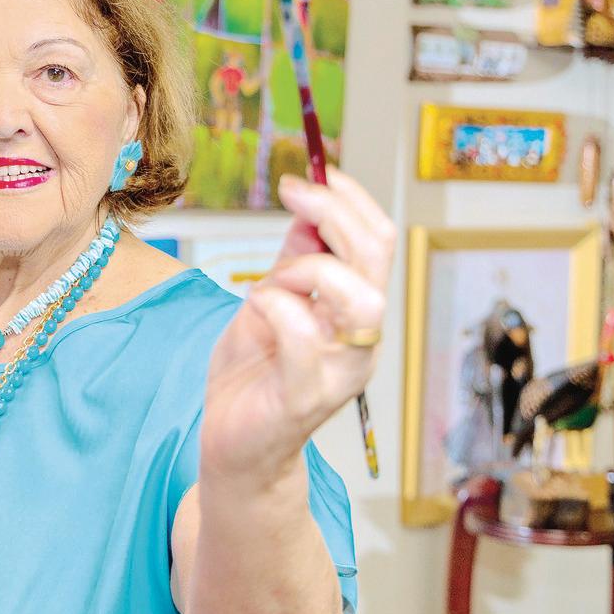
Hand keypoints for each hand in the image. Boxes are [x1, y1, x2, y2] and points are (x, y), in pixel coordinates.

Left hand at [199, 166, 392, 487]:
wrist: (234, 443)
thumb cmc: (255, 371)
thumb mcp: (274, 298)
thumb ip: (296, 257)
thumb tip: (308, 202)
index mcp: (357, 310)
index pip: (379, 240)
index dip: (351, 197)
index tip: (312, 170)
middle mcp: (362, 338)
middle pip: (377, 257)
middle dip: (333, 210)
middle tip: (290, 190)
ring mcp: (341, 370)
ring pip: (363, 298)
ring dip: (309, 268)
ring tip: (272, 281)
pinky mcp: (307, 396)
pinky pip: (306, 337)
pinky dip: (277, 306)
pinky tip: (256, 307)